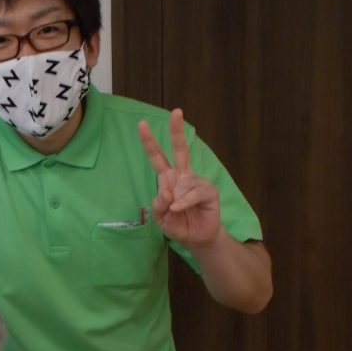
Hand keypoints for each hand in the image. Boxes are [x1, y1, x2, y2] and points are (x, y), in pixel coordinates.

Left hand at [138, 109, 220, 247]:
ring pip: (183, 183)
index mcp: (168, 179)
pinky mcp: (209, 191)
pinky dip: (184, 202)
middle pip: (180, 150)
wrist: (196, 239)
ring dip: (176, 200)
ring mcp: (197, 182)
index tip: (142, 124)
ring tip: (176, 212)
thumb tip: (166, 192)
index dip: (150, 142)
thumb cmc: (178, 225)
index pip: (158, 158)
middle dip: (177, 131)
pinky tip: (179, 209)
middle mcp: (183, 176)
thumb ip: (158, 205)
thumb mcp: (160, 218)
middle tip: (176, 111)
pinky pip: (193, 193)